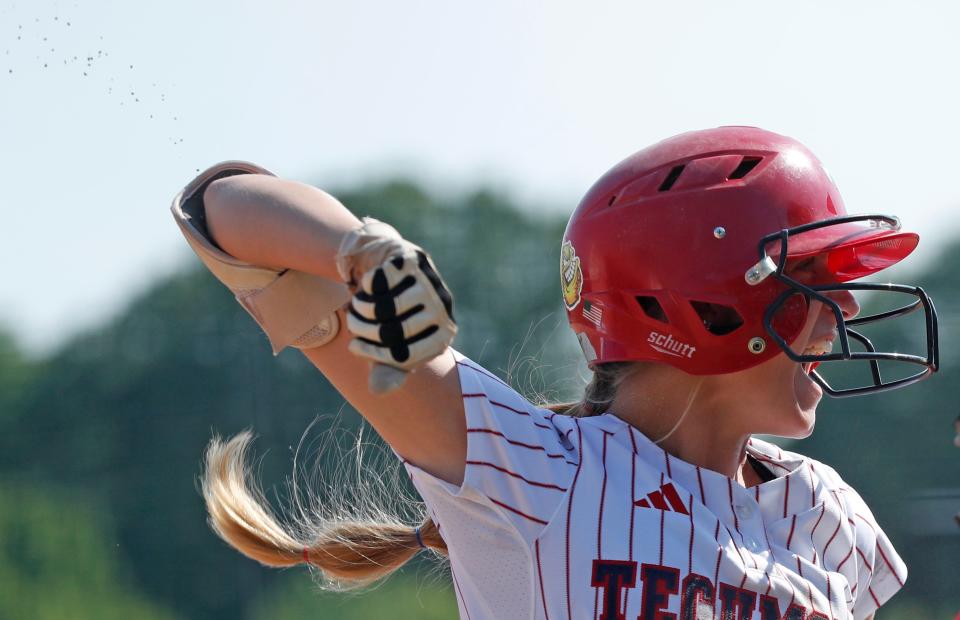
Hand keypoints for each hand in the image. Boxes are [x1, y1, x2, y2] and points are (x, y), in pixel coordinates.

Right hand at [337, 219, 456, 392]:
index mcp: (442, 337)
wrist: (392, 271)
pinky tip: (365, 286)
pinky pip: (379, 281)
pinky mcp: (415, 259)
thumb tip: (378, 389)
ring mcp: (431, 282)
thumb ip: (387, 370)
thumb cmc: (392, 316)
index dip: (373, 354)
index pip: (404, 356)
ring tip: (355, 306)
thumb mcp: (390, 346)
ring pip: (384, 307)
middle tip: (351, 324)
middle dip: (363, 330)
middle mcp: (442, 310)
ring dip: (360, 308)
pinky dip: (364, 286)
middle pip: (392, 332)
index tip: (353, 346)